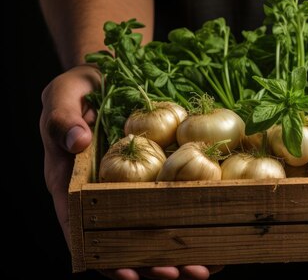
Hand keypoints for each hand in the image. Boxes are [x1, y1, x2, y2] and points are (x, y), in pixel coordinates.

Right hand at [40, 64, 219, 279]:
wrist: (108, 76)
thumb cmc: (80, 87)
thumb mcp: (63, 93)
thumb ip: (62, 116)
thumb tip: (76, 141)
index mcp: (72, 184)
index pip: (83, 231)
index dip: (105, 257)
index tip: (131, 273)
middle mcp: (101, 195)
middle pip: (123, 241)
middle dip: (152, 264)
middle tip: (182, 273)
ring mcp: (130, 189)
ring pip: (151, 231)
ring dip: (176, 253)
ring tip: (206, 267)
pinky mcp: (154, 177)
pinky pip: (172, 205)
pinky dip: (192, 224)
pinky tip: (216, 237)